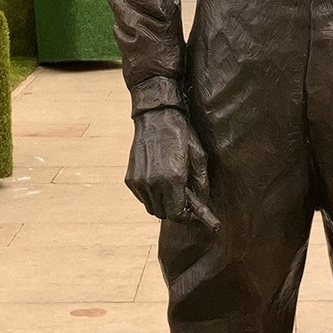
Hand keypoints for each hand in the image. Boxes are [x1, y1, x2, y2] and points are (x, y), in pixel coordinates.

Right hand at [125, 107, 218, 230]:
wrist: (156, 117)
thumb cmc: (181, 134)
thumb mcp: (198, 156)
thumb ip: (201, 183)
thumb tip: (203, 203)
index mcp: (173, 179)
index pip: (177, 214)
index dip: (186, 216)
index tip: (191, 211)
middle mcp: (153, 183)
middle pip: (164, 214)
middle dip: (175, 210)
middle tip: (183, 199)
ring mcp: (139, 181)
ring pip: (152, 207)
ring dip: (162, 204)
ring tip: (171, 189)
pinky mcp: (130, 178)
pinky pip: (142, 197)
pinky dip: (151, 195)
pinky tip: (158, 181)